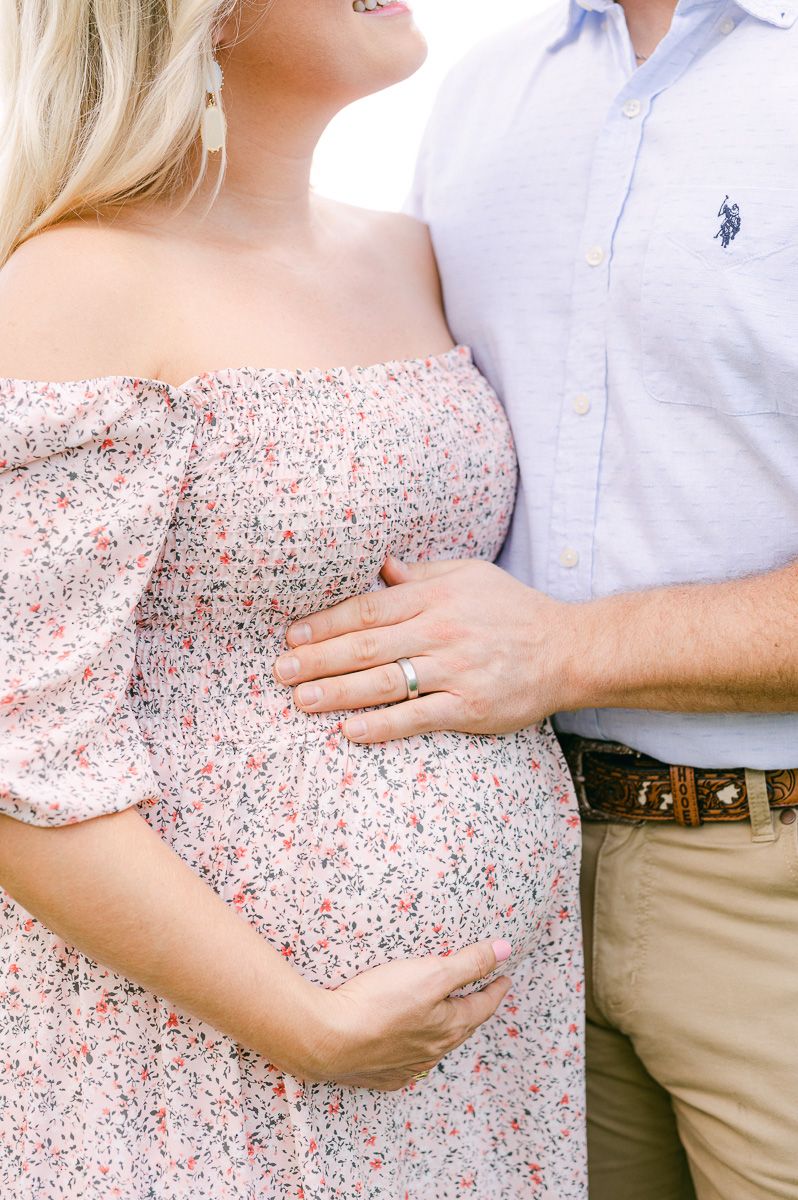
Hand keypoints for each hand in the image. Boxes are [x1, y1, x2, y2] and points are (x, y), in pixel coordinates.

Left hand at [273, 556, 580, 742]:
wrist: (569, 650)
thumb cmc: (513, 611)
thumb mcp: (469, 576)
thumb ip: (422, 576)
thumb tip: (379, 567)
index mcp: (436, 597)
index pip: (368, 608)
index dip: (326, 622)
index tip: (293, 634)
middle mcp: (442, 631)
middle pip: (367, 645)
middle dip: (318, 658)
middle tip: (279, 670)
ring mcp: (456, 671)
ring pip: (386, 682)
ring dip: (338, 692)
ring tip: (300, 700)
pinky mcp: (471, 708)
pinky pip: (418, 717)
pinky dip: (382, 725)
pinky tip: (349, 730)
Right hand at [299, 939, 512, 1089]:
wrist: (327, 1039)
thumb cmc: (379, 1002)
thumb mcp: (430, 973)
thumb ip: (468, 962)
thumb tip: (505, 950)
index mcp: (448, 1027)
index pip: (482, 1006)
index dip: (495, 989)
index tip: (505, 978)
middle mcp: (431, 1052)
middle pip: (461, 1028)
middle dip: (474, 1011)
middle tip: (482, 997)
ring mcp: (404, 1066)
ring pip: (434, 1047)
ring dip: (445, 1031)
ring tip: (448, 1019)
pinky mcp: (378, 1074)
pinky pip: (405, 1064)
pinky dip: (414, 1052)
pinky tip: (408, 1049)